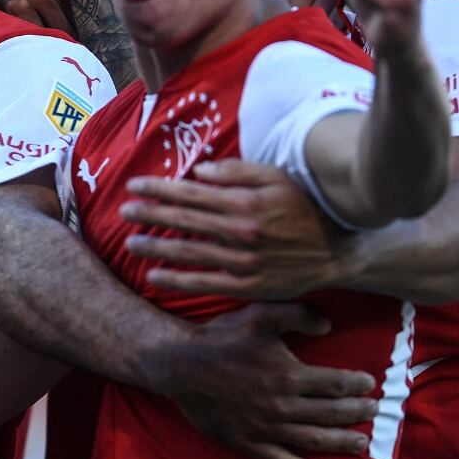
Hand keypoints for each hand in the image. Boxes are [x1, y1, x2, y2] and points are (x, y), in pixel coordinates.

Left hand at [121, 160, 340, 298]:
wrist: (335, 252)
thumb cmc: (304, 209)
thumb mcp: (276, 178)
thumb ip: (237, 172)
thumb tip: (199, 173)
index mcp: (245, 203)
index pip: (192, 194)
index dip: (160, 190)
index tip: (134, 186)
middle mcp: (240, 232)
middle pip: (185, 222)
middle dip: (150, 215)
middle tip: (123, 212)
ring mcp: (243, 262)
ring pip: (190, 254)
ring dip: (157, 248)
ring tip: (130, 243)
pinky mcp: (247, 285)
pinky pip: (205, 283)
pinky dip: (178, 280)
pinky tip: (155, 275)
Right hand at [161, 302, 376, 458]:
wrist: (181, 365)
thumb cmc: (222, 337)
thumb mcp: (259, 314)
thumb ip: (296, 315)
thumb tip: (329, 324)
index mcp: (289, 374)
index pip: (335, 383)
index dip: (357, 384)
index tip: (370, 384)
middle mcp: (282, 405)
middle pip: (331, 413)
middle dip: (357, 412)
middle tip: (375, 412)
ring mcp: (266, 429)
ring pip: (314, 439)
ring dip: (341, 440)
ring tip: (361, 440)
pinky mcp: (248, 444)